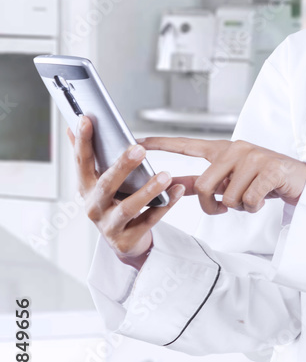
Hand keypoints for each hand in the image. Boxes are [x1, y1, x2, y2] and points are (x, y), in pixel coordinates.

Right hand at [67, 116, 185, 268]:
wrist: (123, 241)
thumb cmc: (111, 204)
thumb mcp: (96, 182)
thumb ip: (87, 155)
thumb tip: (73, 125)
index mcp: (85, 188)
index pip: (81, 162)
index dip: (82, 141)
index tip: (86, 119)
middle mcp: (93, 207)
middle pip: (106, 185)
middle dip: (122, 167)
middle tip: (138, 149)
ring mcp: (109, 225)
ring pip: (128, 207)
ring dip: (148, 190)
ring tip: (165, 176)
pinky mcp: (126, 240)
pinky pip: (149, 220)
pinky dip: (164, 205)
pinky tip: (176, 191)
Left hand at [134, 136, 305, 214]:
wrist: (301, 179)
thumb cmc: (264, 180)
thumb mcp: (233, 177)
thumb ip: (208, 180)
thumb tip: (177, 187)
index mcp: (223, 149)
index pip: (186, 145)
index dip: (160, 144)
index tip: (136, 142)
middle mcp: (235, 149)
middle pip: (205, 185)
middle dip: (213, 206)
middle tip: (226, 208)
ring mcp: (253, 157)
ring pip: (227, 197)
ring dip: (238, 207)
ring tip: (251, 198)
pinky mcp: (269, 170)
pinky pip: (248, 201)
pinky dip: (254, 208)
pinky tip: (263, 198)